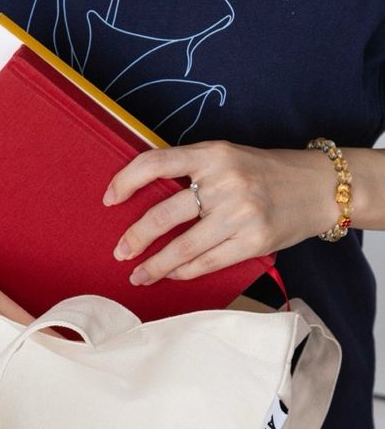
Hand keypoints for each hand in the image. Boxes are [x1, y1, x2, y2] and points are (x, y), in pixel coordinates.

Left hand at [103, 140, 335, 284]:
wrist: (320, 188)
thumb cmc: (266, 173)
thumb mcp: (228, 158)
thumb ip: (193, 172)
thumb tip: (144, 198)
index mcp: (213, 154)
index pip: (156, 162)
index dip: (126, 180)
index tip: (108, 199)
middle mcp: (225, 182)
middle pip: (164, 214)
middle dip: (135, 237)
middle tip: (120, 251)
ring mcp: (240, 214)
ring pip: (182, 248)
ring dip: (154, 266)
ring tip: (138, 275)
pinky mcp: (253, 242)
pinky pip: (206, 263)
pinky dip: (183, 272)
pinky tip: (172, 274)